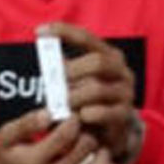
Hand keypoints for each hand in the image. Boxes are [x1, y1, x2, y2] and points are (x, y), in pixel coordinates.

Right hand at [0, 109, 107, 163]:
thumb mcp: (7, 138)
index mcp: (34, 162)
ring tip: (90, 144)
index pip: (68, 131)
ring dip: (100, 150)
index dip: (74, 118)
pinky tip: (95, 160)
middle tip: (81, 130)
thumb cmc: (10, 158)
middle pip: (87, 144)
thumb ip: (26, 123)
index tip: (70, 117)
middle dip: (87, 131)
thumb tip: (48, 114)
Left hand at [39, 22, 136, 160]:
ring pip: (98, 89)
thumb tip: (43, 54)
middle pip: (98, 61)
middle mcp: (120, 70)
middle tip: (53, 81)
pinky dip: (90, 114)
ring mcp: (125, 92)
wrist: (108, 132)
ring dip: (74, 97)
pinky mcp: (124, 114)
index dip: (63, 31)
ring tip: (60, 105)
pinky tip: (80, 116)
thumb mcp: (76, 82)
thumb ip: (63, 69)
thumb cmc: (86, 101)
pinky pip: (106, 112)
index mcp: (109, 56)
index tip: (39, 31)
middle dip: (73, 70)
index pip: (86, 38)